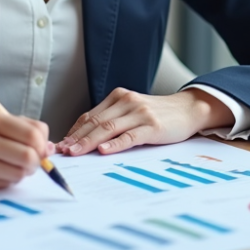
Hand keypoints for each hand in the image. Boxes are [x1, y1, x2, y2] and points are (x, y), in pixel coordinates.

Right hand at [0, 108, 52, 190]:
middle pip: (28, 157)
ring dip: (23, 172)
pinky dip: (9, 179)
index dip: (42, 144)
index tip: (39, 146)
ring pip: (19, 174)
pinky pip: (5, 185)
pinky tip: (0, 171)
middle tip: (32, 161)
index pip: (32, 134)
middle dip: (36, 162)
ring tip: (14, 164)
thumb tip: (50, 148)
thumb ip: (26, 129)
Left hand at [56, 87, 234, 155]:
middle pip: (95, 122)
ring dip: (89, 142)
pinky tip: (104, 150)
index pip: (90, 116)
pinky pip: (130, 136)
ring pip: (108, 128)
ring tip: (76, 153)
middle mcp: (127, 101)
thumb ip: (112, 120)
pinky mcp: (152, 126)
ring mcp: (140, 113)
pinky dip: (115, 143)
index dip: (73, 131)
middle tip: (62, 151)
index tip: (61, 144)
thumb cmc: (158, 114)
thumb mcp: (132, 111)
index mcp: (118, 97)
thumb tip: (85, 139)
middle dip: (76, 138)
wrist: (189, 109)